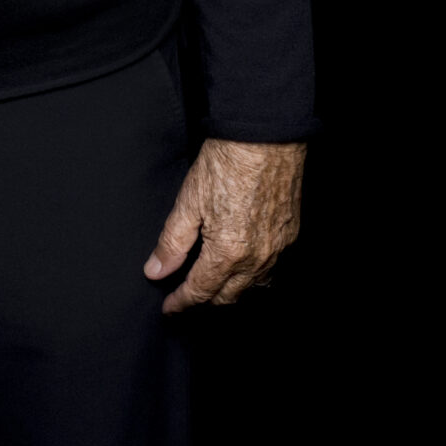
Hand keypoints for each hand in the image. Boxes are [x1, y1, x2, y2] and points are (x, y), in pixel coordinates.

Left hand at [144, 138, 305, 312]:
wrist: (265, 136)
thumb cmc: (226, 162)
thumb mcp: (188, 201)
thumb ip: (172, 243)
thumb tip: (155, 272)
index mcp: (228, 253)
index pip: (201, 291)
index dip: (182, 303)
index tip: (169, 309)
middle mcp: (257, 258)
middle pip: (228, 296)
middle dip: (205, 300)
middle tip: (186, 297)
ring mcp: (277, 248)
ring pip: (253, 287)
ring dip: (231, 291)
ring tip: (212, 286)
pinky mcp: (290, 235)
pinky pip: (271, 269)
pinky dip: (254, 276)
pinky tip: (242, 267)